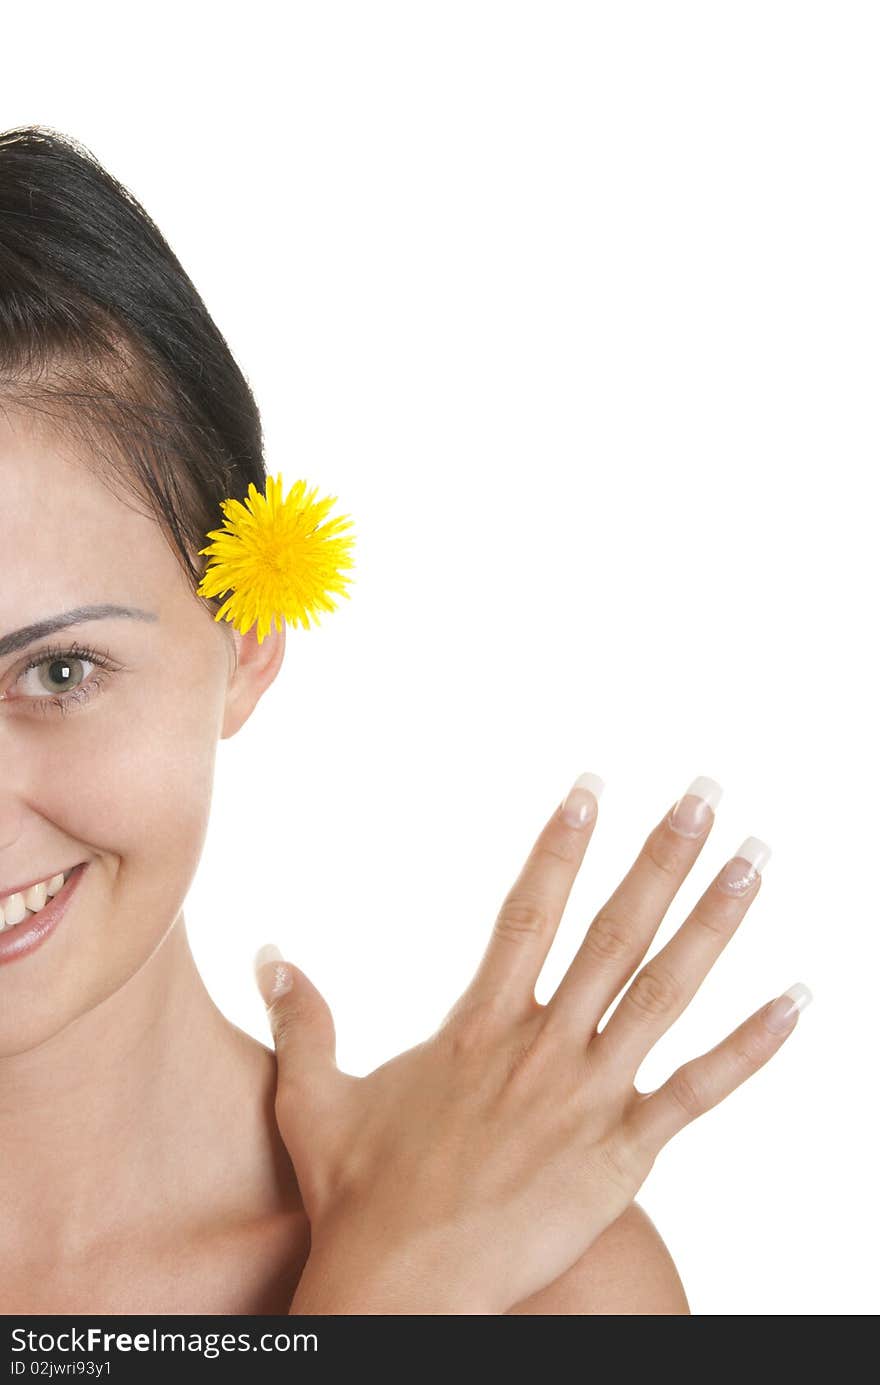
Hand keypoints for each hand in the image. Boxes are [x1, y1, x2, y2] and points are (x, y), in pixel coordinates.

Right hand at [254, 774, 809, 1314]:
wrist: (399, 1286)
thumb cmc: (357, 1195)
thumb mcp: (315, 1096)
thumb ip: (303, 1017)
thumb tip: (270, 954)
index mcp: (478, 1025)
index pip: (528, 910)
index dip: (561, 843)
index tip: (592, 785)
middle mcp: (541, 1045)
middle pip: (614, 931)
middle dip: (662, 856)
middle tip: (706, 792)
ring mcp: (587, 1096)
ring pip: (664, 991)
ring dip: (713, 922)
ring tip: (755, 862)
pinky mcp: (622, 1154)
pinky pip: (698, 1092)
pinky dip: (751, 1048)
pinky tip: (797, 1000)